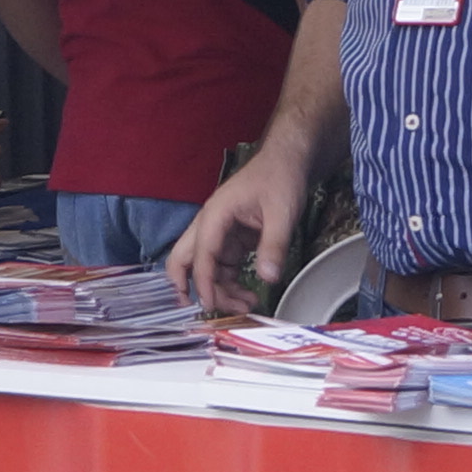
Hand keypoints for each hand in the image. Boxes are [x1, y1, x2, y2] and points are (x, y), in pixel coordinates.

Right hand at [170, 137, 314, 317]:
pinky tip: (249, 294)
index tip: (207, 304)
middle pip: (183, 259)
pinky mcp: (231, 239)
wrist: (287, 161)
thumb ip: (274, 245)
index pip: (200, 253)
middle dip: (187, 286)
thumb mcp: (282, 212)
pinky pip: (223, 266)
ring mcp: (220, 233)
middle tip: (200, 310)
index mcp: (215, 214)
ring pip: (206, 268)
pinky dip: (231, 283)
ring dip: (219, 289)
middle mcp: (210, 224)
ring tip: (247, 305)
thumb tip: (268, 278)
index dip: (202, 281)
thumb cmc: (280, 178)